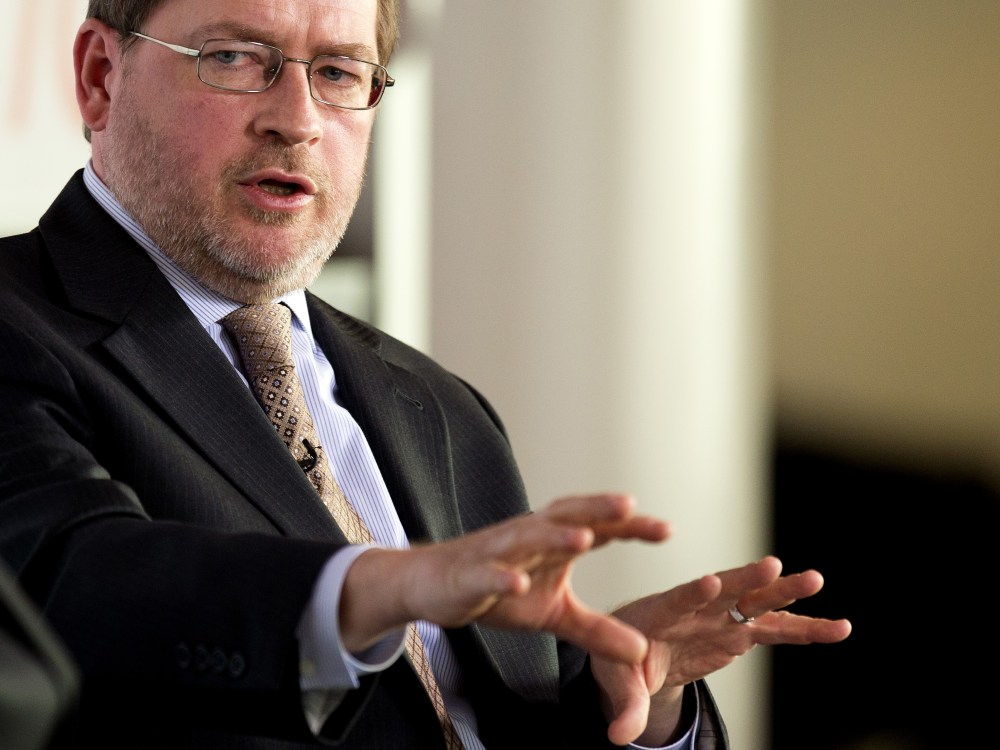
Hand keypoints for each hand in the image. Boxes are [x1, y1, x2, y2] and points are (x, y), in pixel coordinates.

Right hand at [340, 493, 669, 659]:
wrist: (436, 585)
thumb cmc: (501, 589)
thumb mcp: (555, 615)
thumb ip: (597, 630)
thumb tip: (642, 651)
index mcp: (555, 542)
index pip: (598, 528)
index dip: (630, 527)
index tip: (666, 529)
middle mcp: (530, 537)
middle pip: (567, 517)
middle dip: (596, 510)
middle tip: (628, 507)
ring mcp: (499, 553)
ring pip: (529, 539)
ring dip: (554, 537)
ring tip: (584, 538)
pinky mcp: (470, 576)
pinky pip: (488, 575)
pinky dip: (502, 577)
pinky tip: (519, 583)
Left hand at [591, 556, 852, 745]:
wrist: (636, 652)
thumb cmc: (622, 659)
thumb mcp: (618, 681)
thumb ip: (627, 706)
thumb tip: (618, 737)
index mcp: (659, 613)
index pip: (677, 600)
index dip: (694, 593)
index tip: (711, 581)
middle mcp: (696, 607)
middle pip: (724, 589)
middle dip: (747, 578)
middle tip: (772, 565)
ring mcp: (721, 617)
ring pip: (757, 602)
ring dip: (785, 592)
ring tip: (816, 579)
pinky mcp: (740, 631)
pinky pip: (777, 629)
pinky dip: (806, 628)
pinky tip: (839, 628)